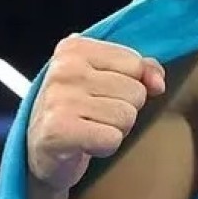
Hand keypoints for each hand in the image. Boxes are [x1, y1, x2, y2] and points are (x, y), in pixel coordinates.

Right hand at [26, 34, 166, 192]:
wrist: (39, 151)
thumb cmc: (76, 110)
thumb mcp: (106, 77)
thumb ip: (140, 70)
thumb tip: (158, 83)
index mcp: (74, 47)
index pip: (135, 63)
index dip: (129, 84)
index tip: (102, 93)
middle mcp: (64, 69)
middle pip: (135, 91)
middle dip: (122, 109)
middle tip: (94, 115)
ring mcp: (58, 99)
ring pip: (127, 116)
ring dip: (114, 129)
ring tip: (89, 128)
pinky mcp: (58, 130)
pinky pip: (113, 138)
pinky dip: (104, 147)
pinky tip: (84, 143)